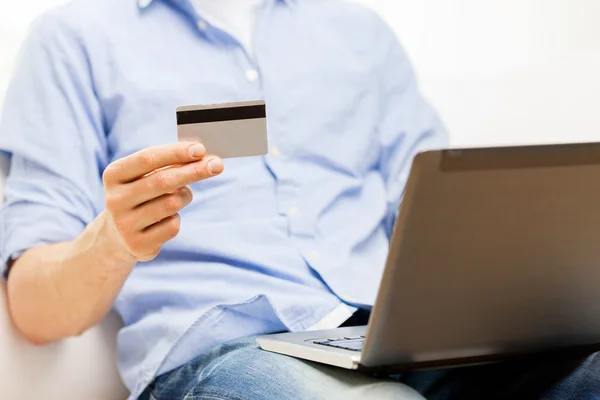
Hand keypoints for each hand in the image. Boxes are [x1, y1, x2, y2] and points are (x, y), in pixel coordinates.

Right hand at [101, 142, 222, 261]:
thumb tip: (202, 157)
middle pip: (162, 181)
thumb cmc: (141, 195)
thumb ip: (170, 164)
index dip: (176, 153)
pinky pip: (172, 226)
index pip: (148, 158)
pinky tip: (165, 220)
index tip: (200, 149)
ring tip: (180, 196)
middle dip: (194, 171)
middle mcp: (114, 199)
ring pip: (171, 204)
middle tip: (217, 165)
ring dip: (185, 196)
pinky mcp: (138, 245)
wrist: (119, 236)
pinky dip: (176, 219)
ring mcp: (124, 224)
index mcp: (114, 175)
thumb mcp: (146, 176)